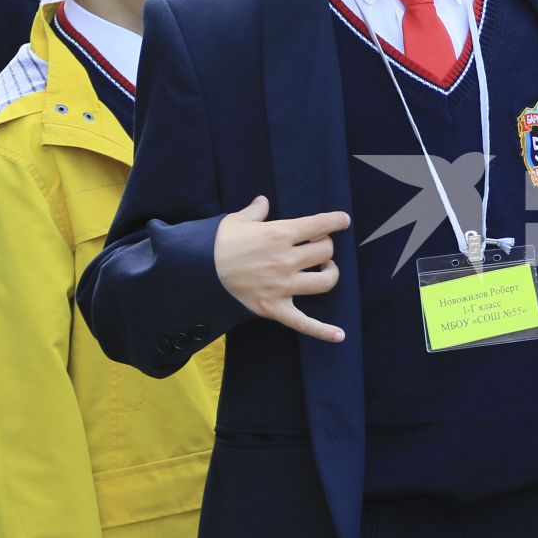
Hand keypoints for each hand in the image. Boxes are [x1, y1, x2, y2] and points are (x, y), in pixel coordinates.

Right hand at [214, 195, 349, 342]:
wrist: (193, 272)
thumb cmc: (215, 244)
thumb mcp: (235, 221)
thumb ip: (255, 211)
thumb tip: (263, 201)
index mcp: (279, 234)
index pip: (319, 224)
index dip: (336, 221)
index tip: (343, 220)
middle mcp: (286, 260)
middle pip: (325, 251)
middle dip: (325, 245)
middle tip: (316, 245)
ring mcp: (283, 286)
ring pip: (325, 281)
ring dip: (330, 273)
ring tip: (324, 268)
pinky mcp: (274, 308)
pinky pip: (304, 322)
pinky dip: (323, 330)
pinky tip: (340, 335)